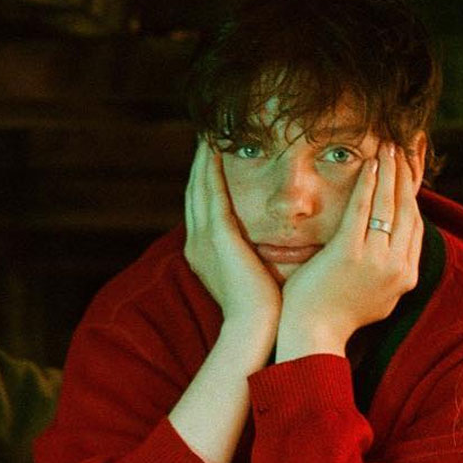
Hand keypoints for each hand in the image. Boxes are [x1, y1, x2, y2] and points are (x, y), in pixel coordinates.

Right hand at [183, 139, 280, 329]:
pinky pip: (212, 192)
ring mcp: (203, 239)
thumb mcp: (252, 277)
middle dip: (198, 165)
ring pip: (199, 187)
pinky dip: (211, 169)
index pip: (200, 208)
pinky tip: (216, 148)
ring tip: (209, 134)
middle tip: (206, 137)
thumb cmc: (263, 308)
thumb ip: (252, 257)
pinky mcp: (218, 235)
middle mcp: (196, 243)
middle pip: (193, 193)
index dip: (203, 182)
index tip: (212, 159)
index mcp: (201, 254)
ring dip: (202, 159)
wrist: (256, 327)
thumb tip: (269, 245)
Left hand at [277, 143, 423, 358]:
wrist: (311, 337)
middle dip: (407, 175)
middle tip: (404, 148)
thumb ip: (385, 271)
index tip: (411, 170)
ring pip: (389, 206)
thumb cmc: (332, 316)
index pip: (415, 225)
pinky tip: (369, 164)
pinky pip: (362, 210)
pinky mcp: (349, 254)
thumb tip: (390, 249)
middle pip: (408, 211)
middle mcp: (398, 268)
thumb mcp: (374, 297)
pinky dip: (368, 184)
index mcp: (405, 277)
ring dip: (390, 172)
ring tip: (389, 148)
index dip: (414, 194)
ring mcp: (376, 261)